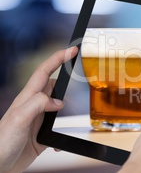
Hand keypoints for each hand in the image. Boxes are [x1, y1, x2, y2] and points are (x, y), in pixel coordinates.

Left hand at [0, 46, 77, 171]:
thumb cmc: (1, 143)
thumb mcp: (19, 119)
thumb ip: (38, 105)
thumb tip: (58, 101)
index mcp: (28, 98)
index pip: (45, 72)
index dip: (58, 58)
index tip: (72, 50)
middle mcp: (34, 106)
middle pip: (54, 86)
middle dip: (67, 82)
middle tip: (79, 77)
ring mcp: (38, 119)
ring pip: (58, 106)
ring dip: (66, 109)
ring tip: (69, 115)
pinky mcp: (42, 134)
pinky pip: (58, 129)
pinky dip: (62, 135)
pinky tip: (58, 143)